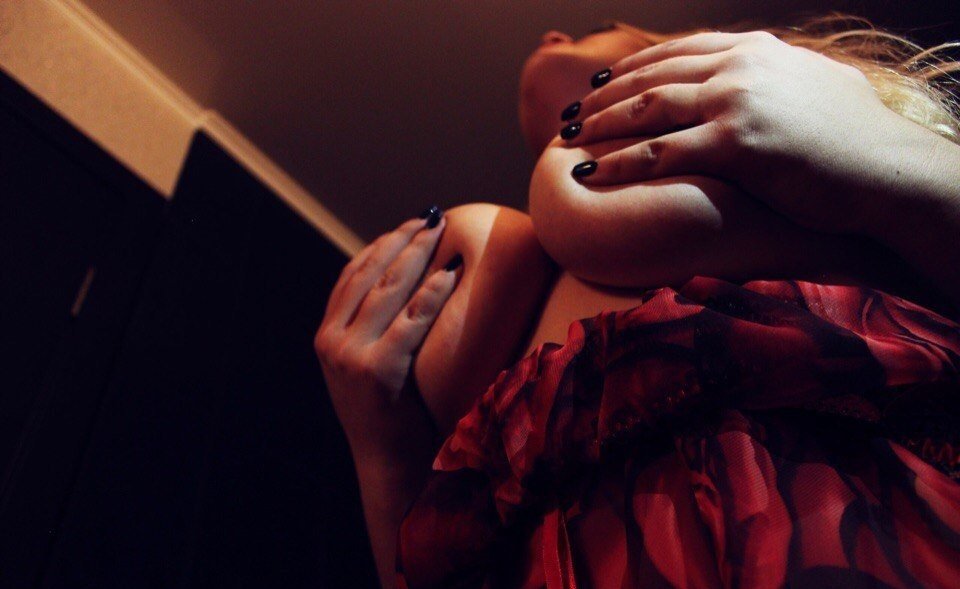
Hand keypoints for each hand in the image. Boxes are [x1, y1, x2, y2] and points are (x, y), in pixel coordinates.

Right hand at [314, 210, 458, 462]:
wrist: (387, 465)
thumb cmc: (390, 416)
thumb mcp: (367, 367)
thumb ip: (372, 332)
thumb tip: (402, 289)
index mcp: (326, 336)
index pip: (350, 276)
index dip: (381, 245)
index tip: (409, 224)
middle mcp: (332, 340)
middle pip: (368, 275)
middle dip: (401, 241)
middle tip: (430, 218)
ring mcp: (350, 355)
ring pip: (386, 291)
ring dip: (416, 256)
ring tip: (440, 232)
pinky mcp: (377, 371)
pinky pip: (409, 322)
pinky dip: (430, 294)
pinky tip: (449, 273)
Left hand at [563, 31, 908, 233]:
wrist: (887, 170)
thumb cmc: (854, 140)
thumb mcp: (812, 88)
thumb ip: (773, 79)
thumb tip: (757, 79)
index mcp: (755, 49)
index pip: (678, 51)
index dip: (632, 66)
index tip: (602, 80)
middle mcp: (740, 66)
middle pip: (652, 76)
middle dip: (604, 95)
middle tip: (572, 114)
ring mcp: (735, 101)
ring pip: (647, 108)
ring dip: (601, 123)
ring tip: (570, 139)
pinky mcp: (734, 142)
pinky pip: (657, 151)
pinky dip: (617, 162)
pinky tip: (589, 172)